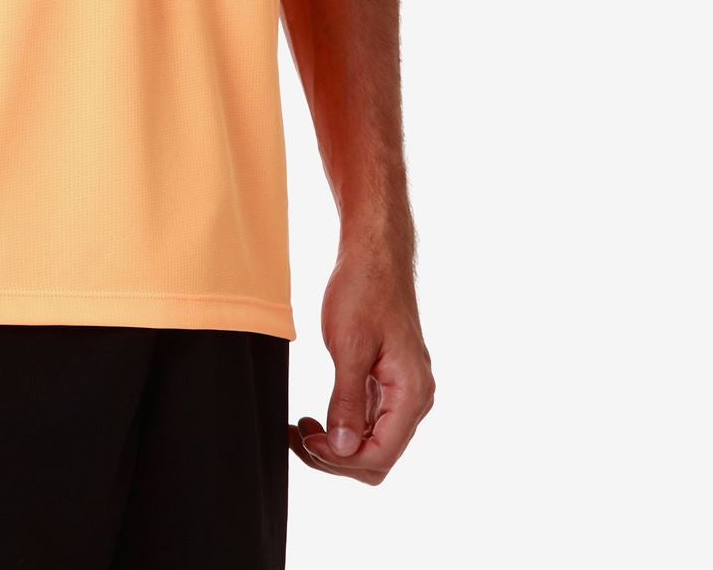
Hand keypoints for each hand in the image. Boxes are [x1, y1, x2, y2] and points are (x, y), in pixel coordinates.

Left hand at [289, 243, 434, 484]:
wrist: (374, 252)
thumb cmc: (364, 289)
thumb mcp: (350, 346)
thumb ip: (347, 401)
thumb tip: (343, 449)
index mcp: (412, 393)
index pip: (380, 455)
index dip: (340, 459)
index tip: (307, 440)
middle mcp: (414, 399)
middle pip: (377, 457)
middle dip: (336, 457)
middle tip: (298, 437)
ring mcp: (402, 392)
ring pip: (372, 443)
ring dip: (337, 446)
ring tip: (301, 429)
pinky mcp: (388, 382)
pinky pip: (368, 422)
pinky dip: (343, 427)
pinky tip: (314, 419)